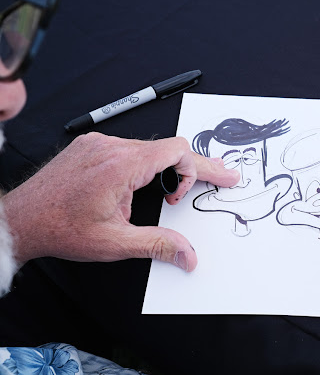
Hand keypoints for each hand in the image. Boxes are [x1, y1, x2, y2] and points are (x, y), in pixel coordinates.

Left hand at [3, 132, 239, 271]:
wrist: (21, 220)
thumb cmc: (60, 229)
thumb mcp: (115, 244)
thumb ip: (158, 245)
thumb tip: (188, 255)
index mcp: (121, 165)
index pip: (177, 150)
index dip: (199, 168)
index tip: (209, 183)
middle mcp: (111, 147)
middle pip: (168, 148)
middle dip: (195, 166)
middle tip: (220, 175)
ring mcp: (99, 144)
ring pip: (149, 148)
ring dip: (167, 167)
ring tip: (175, 191)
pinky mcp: (91, 146)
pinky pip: (129, 147)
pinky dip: (146, 163)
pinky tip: (146, 182)